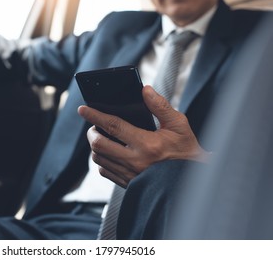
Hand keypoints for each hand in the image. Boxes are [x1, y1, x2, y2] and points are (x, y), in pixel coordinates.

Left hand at [78, 85, 210, 187]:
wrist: (191, 181)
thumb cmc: (186, 152)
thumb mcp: (178, 125)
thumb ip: (160, 106)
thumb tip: (145, 90)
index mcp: (147, 144)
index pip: (113, 126)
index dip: (95, 115)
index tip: (83, 109)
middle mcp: (135, 161)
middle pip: (99, 145)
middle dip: (91, 132)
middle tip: (94, 126)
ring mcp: (130, 174)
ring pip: (99, 159)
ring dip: (95, 146)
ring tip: (101, 137)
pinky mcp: (128, 184)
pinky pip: (105, 172)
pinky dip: (102, 160)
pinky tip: (110, 153)